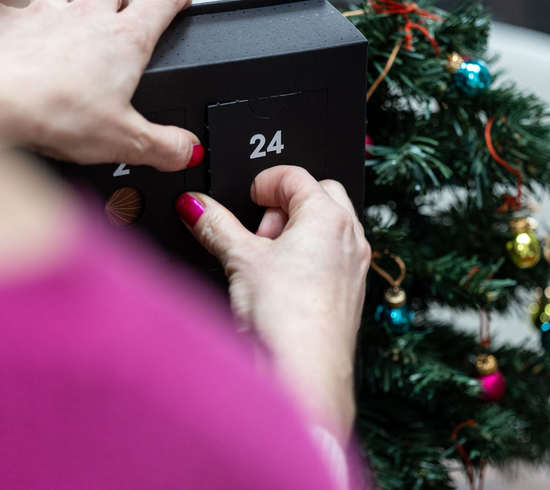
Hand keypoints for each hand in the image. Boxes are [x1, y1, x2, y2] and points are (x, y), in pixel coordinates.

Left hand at [0, 0, 202, 170]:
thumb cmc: (56, 114)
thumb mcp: (124, 141)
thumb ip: (165, 147)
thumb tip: (189, 151)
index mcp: (124, 39)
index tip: (180, 0)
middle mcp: (85, 15)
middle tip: (120, 8)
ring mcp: (40, 13)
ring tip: (65, 21)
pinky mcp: (1, 22)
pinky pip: (4, 9)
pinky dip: (8, 20)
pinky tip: (8, 38)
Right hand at [175, 166, 370, 443]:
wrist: (306, 373)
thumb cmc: (285, 317)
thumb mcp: (240, 260)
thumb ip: (215, 224)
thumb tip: (194, 205)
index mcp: (328, 215)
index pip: (295, 175)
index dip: (265, 182)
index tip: (247, 197)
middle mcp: (349, 235)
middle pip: (319, 194)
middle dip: (284, 204)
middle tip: (258, 231)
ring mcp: (354, 264)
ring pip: (328, 225)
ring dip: (297, 229)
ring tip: (266, 258)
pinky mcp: (351, 290)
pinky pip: (333, 255)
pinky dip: (309, 255)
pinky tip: (282, 281)